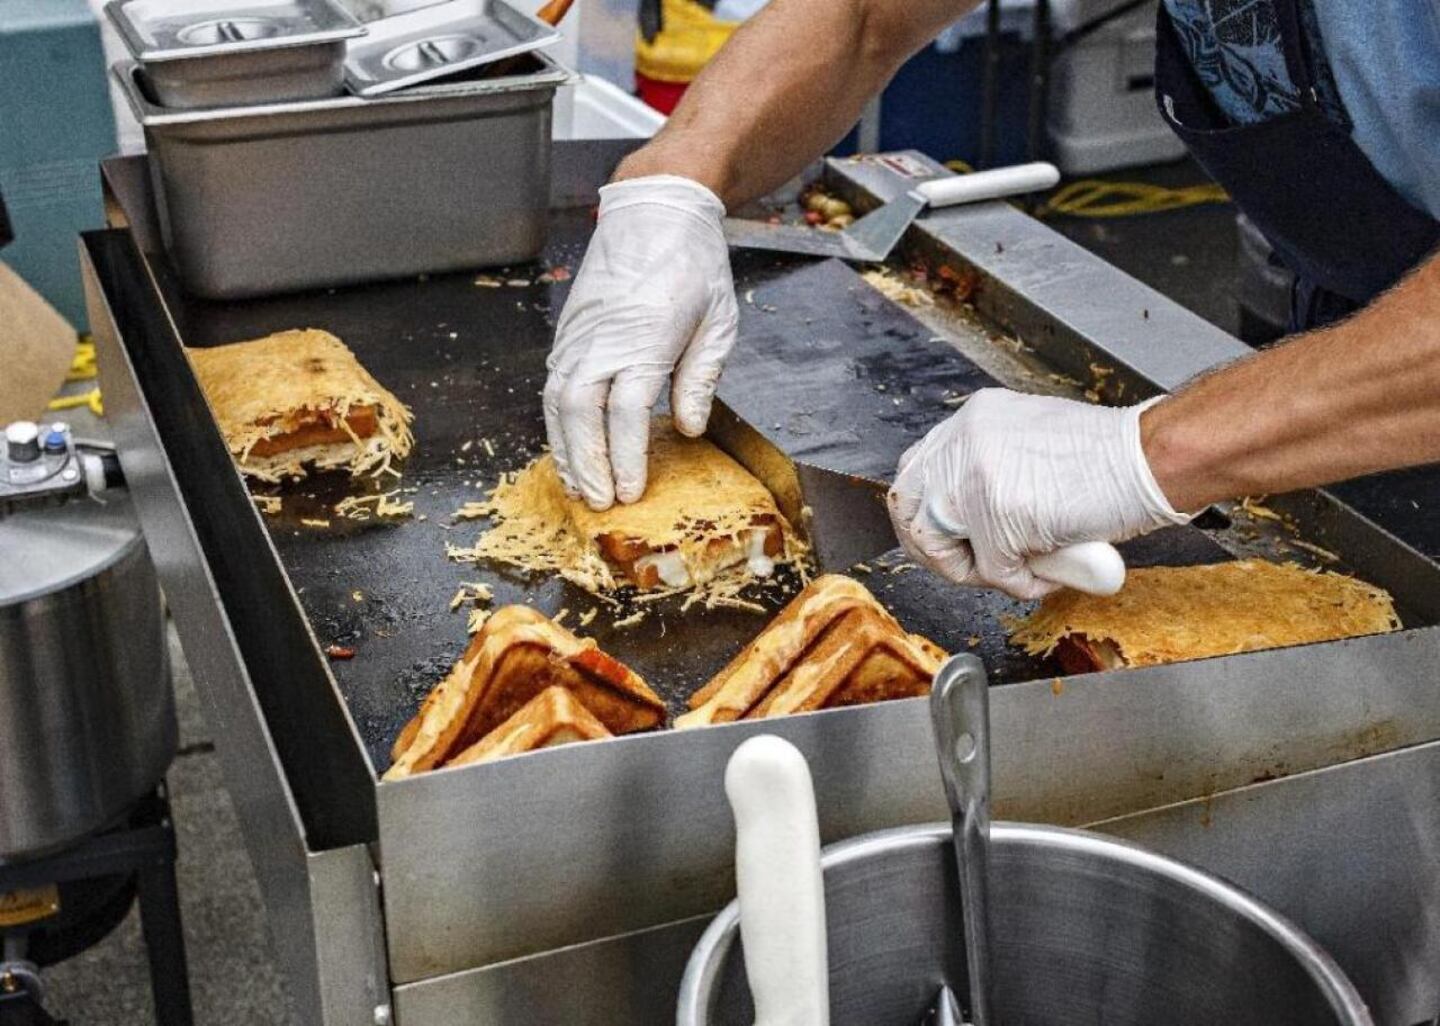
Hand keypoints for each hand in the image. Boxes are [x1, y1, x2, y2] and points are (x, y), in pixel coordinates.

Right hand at [544, 175, 738, 509]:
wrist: (656, 208)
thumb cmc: (693, 261)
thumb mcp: (718, 319)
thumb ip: (700, 376)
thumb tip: (689, 427)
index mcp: (643, 337)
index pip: (624, 412)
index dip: (624, 458)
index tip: (631, 492)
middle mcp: (601, 338)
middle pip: (580, 413)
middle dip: (587, 464)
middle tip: (599, 504)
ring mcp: (578, 334)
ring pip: (557, 402)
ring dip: (565, 449)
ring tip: (578, 487)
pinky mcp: (568, 331)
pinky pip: (553, 384)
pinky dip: (555, 422)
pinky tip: (567, 446)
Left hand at [887, 389, 1190, 598]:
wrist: (1151, 459)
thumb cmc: (1109, 461)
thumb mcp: (1029, 448)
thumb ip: (989, 475)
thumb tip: (963, 522)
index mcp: (972, 420)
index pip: (916, 471)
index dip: (925, 515)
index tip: (949, 540)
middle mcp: (965, 439)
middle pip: (907, 506)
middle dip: (934, 548)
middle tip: (972, 567)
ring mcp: (977, 474)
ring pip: (938, 543)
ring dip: (977, 569)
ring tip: (1020, 567)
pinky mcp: (998, 512)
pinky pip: (992, 569)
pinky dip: (1023, 582)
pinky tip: (1053, 569)